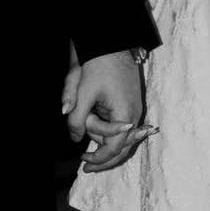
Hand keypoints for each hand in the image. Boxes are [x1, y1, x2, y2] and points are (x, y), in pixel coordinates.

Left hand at [64, 49, 147, 173]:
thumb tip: (74, 139)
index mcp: (125, 115)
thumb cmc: (98, 66)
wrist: (112, 43)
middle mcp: (135, 115)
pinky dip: (111, 133)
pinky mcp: (132, 102)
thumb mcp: (83, 94)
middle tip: (87, 167)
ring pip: (122, 137)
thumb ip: (77, 119)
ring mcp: (136, 108)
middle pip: (122, 148)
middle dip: (104, 158)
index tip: (84, 165)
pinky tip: (100, 135)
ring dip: (105, 141)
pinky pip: (123, 126)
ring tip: (89, 142)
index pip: (113, 148)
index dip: (98, 159)